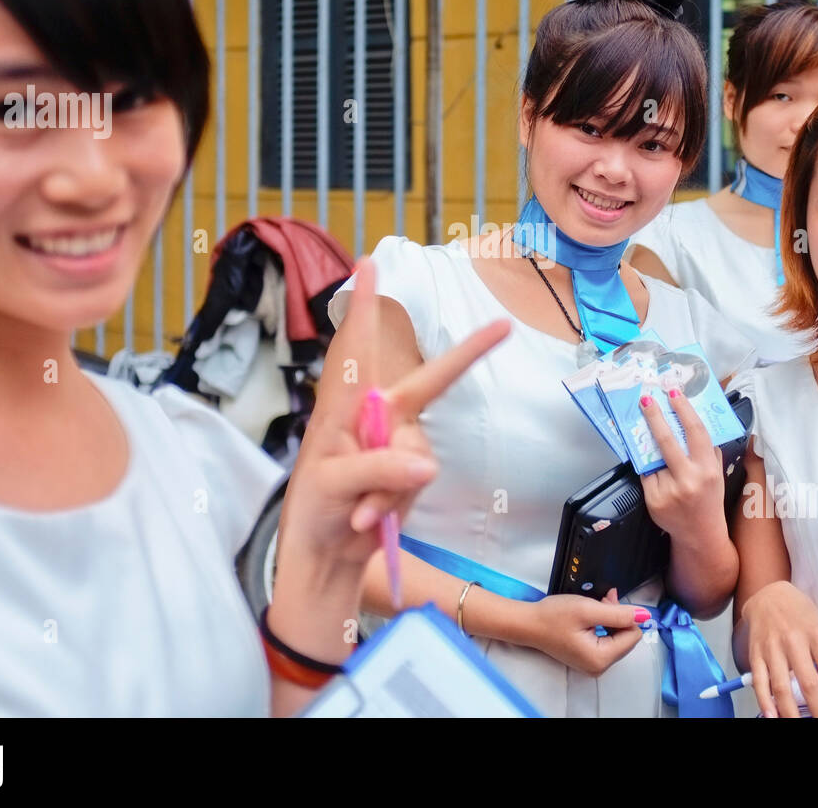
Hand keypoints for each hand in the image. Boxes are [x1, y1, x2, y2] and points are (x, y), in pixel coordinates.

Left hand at [275, 257, 509, 582]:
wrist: (325, 554)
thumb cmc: (314, 508)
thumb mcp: (332, 485)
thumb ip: (377, 470)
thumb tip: (426, 463)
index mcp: (347, 407)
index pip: (360, 348)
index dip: (368, 306)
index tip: (370, 264)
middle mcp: (377, 417)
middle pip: (430, 383)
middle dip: (468, 354)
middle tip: (504, 325)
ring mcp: (397, 445)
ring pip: (421, 453)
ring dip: (393, 489)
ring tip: (360, 512)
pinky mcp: (411, 473)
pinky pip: (421, 481)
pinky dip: (398, 504)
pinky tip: (371, 519)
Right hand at [521, 588, 648, 675]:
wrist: (528, 624)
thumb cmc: (553, 616)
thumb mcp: (588, 609)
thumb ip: (618, 613)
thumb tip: (645, 616)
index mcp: (601, 658)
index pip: (633, 635)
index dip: (624, 615)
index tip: (607, 601)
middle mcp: (600, 667)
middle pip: (626, 638)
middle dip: (617, 616)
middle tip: (600, 600)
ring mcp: (593, 664)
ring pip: (618, 637)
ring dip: (610, 618)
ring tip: (594, 605)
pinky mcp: (588, 658)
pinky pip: (607, 640)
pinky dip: (603, 624)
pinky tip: (592, 614)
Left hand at [637, 390, 726, 538]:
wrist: (700, 535)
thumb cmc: (708, 500)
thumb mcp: (716, 474)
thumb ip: (708, 451)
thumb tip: (692, 419)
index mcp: (707, 470)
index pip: (695, 432)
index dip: (683, 409)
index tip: (673, 393)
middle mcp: (689, 480)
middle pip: (667, 441)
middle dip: (654, 417)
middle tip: (646, 400)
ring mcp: (669, 491)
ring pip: (653, 458)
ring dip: (650, 446)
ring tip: (647, 433)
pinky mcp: (653, 500)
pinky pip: (646, 475)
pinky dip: (648, 468)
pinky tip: (654, 469)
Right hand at [741, 580, 817, 717]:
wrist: (768, 594)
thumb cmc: (798, 611)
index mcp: (815, 634)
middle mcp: (793, 641)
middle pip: (808, 684)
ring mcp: (772, 648)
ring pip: (781, 687)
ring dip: (791, 712)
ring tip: (798, 725)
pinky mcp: (756, 654)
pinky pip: (759, 681)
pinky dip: (764, 701)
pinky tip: (772, 715)